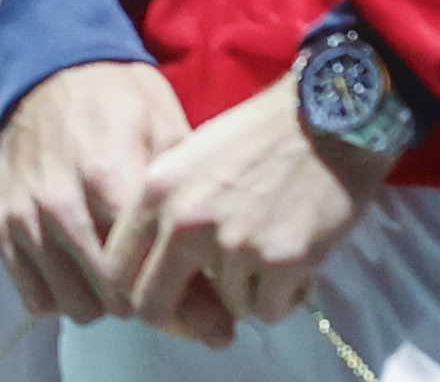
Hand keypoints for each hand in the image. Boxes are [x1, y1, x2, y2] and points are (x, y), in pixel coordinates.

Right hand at [0, 60, 191, 329]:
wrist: (51, 66)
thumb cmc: (120, 99)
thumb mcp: (169, 131)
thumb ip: (187, 208)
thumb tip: (219, 284)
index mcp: (106, 176)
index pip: (142, 272)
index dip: (182, 296)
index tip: (202, 300)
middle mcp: (59, 204)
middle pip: (112, 299)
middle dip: (146, 299)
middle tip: (164, 282)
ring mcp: (24, 217)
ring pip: (74, 306)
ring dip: (104, 300)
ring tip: (120, 273)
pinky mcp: (1, 224)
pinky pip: (36, 297)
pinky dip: (64, 294)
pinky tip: (83, 270)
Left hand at [103, 61, 389, 334]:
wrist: (323, 122)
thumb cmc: (257, 137)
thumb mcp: (188, 160)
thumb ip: (165, 210)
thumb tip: (153, 267)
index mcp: (155, 191)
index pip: (116, 268)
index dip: (134, 293)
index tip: (159, 298)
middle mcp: (185, 222)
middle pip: (153, 305)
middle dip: (177, 318)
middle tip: (204, 313)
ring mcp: (233, 245)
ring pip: (226, 308)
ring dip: (248, 293)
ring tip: (269, 254)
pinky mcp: (282, 263)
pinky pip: (270, 310)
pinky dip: (285, 296)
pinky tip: (295, 261)